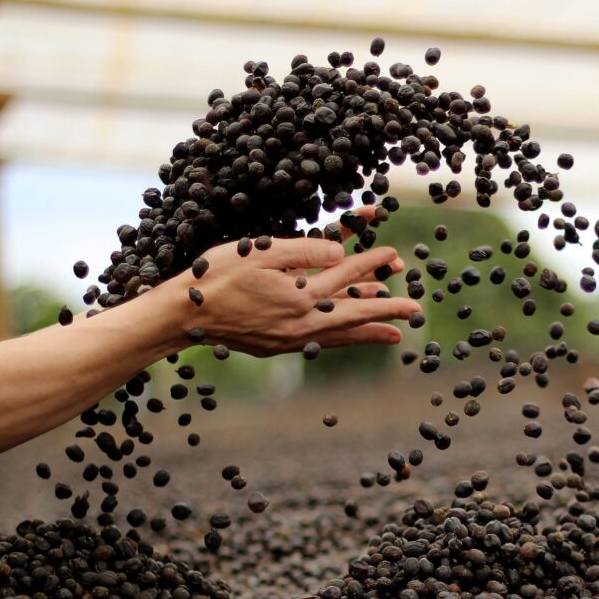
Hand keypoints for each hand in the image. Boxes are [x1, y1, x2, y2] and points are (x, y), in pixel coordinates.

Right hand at [177, 207, 419, 356]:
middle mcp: (301, 322)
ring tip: (396, 334)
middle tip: (416, 310)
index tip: (393, 256)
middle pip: (353, 311)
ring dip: (369, 332)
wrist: (182, 316)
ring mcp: (291, 338)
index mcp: (299, 295)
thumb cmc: (217, 276)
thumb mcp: (261, 251)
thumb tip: (342, 252)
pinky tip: (350, 337)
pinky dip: (342, 339)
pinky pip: (321, 342)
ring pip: (340, 333)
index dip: (370, 263)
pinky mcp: (280, 346)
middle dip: (386, 309)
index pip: (344, 274)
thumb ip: (305, 251)